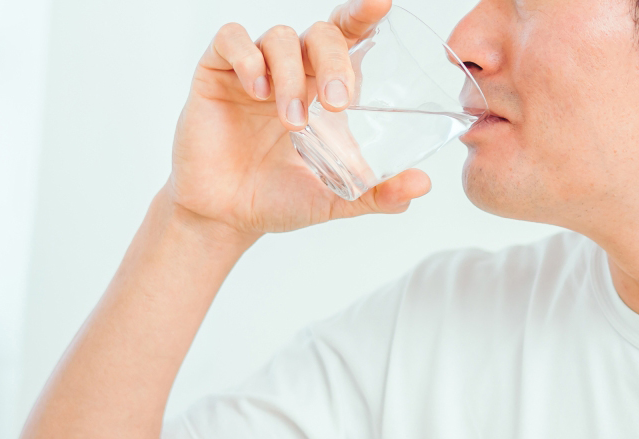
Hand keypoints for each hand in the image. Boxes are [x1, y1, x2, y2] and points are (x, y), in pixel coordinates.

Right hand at [164, 0, 431, 236]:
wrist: (226, 217)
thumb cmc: (278, 199)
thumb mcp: (334, 200)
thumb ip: (377, 193)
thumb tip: (422, 185)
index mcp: (324, 88)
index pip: (349, 38)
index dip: (363, 15)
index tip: (380, 4)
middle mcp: (293, 70)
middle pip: (322, 34)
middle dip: (335, 61)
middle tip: (338, 103)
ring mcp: (254, 69)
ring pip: (281, 37)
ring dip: (291, 76)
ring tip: (292, 122)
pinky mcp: (216, 72)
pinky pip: (231, 40)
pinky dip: (248, 58)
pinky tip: (256, 91)